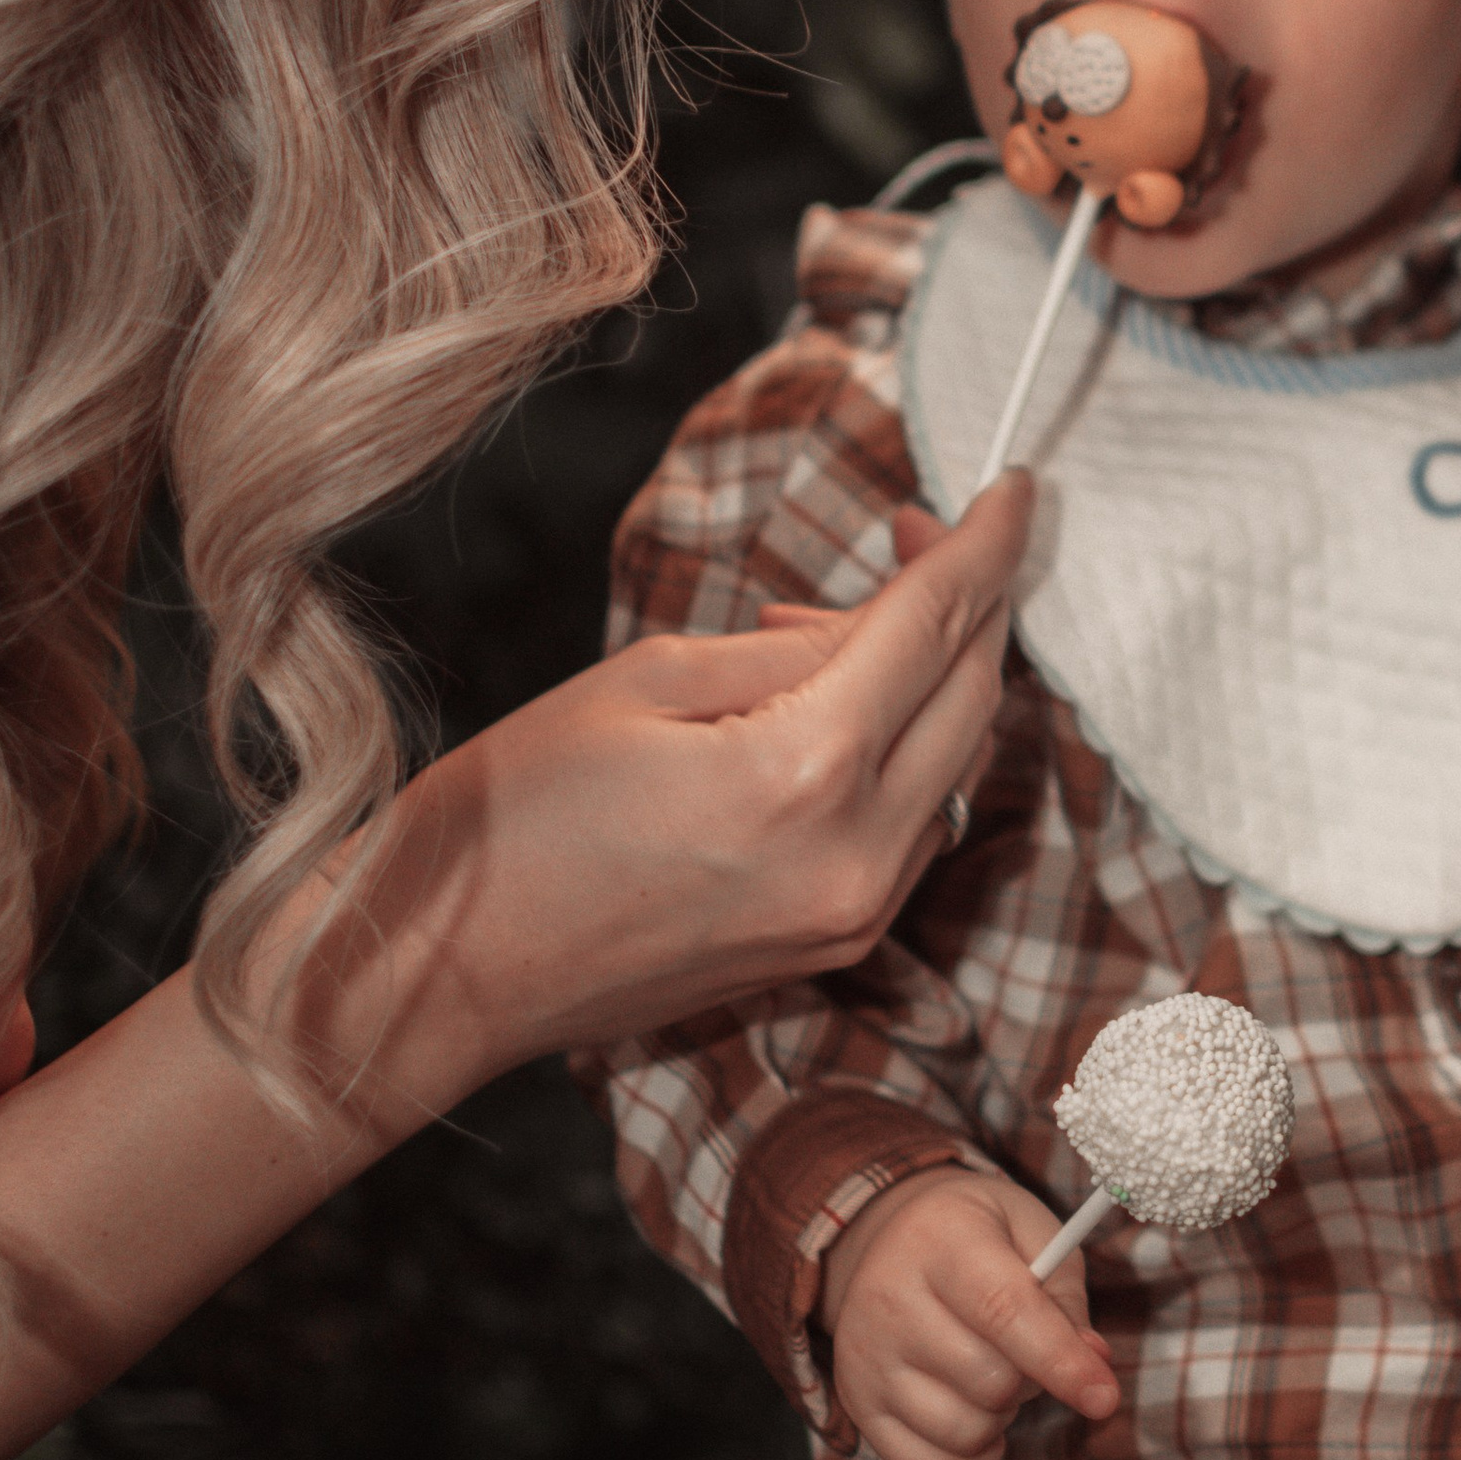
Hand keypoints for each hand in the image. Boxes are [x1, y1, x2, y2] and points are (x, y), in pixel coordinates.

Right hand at [353, 476, 1028, 1099]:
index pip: (941, 625)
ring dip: (927, 680)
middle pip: (974, 696)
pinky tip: (821, 716)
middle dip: (966, 601)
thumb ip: (794, 648)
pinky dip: (899, 752)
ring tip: (818, 631)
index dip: (987, 542)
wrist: (446, 971)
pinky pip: (914, 823)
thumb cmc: (514, 818)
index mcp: (808, 773)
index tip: (1015, 488)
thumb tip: (879, 623)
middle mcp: (858, 855)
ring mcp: (855, 915)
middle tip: (912, 533)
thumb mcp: (647, 681)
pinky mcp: (837, 945)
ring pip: (954, 763)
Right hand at [821, 1168, 1117, 1459]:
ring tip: (991, 1375)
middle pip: (990, 1380)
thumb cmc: (978, 1236)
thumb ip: (1067, 1297)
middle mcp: (888, 1298)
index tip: (1104, 1398)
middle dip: (1031, 1380)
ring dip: (1000, 1418)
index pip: (1004, 1311)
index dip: (1060, 1361)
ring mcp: (866, 1358)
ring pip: (964, 1430)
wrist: (889, 1238)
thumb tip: (1092, 1365)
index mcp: (940, 1240)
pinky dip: (971, 1458)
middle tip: (1023, 1350)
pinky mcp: (858, 1405)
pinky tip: (975, 1417)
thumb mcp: (1033, 1234)